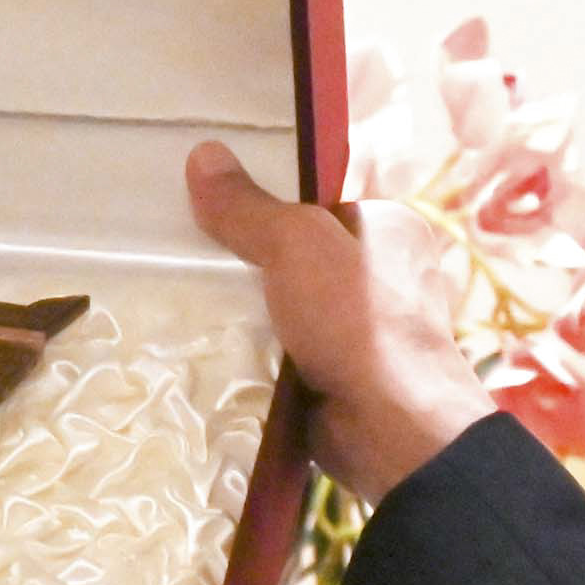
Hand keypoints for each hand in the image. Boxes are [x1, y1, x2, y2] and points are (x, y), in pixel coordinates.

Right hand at [186, 140, 492, 503]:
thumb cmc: (356, 320)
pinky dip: (260, 356)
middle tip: (191, 260)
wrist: (391, 431)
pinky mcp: (344, 378)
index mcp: (393, 229)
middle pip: (301, 257)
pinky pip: (289, 355)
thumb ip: (248, 206)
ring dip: (252, 315)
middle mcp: (388, 277)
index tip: (214, 208)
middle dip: (253, 264)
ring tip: (192, 304)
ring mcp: (367, 333)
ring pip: (291, 308)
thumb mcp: (296, 245)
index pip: (320, 202)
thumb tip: (203, 153)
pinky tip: (218, 351)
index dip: (270, 203)